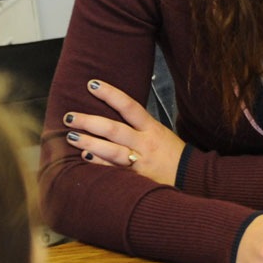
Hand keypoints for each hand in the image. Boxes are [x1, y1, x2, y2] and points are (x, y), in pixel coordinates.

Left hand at [63, 79, 185, 187]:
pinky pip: (115, 170)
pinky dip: (99, 164)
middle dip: (89, 121)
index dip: (110, 94)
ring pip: (112, 151)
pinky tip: (85, 158)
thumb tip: (114, 111)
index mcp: (152, 128)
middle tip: (69, 117)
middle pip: (114, 129)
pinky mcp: (137, 178)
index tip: (92, 84)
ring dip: (89, 143)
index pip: (129, 106)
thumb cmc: (174, 155)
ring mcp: (140, 162)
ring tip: (72, 136)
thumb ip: (139, 125)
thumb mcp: (160, 133)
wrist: (193, 178)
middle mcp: (145, 143)